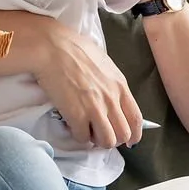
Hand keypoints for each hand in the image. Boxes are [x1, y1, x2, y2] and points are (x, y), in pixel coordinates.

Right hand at [34, 23, 142, 148]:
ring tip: (86, 130)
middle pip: (123, 134)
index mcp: (120, 85)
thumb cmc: (74, 48)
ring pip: (106, 141)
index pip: (136, 119)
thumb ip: (110, 82)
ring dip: (96, 140)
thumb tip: (111, 95)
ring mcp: (95, 109)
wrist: (52, 47)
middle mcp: (111, 100)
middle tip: (100, 133)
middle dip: (113, 138)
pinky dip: (77, 135)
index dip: (134, 134)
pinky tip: (71, 125)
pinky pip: (83, 137)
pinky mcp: (76, 115)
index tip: (130, 140)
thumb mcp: (103, 63)